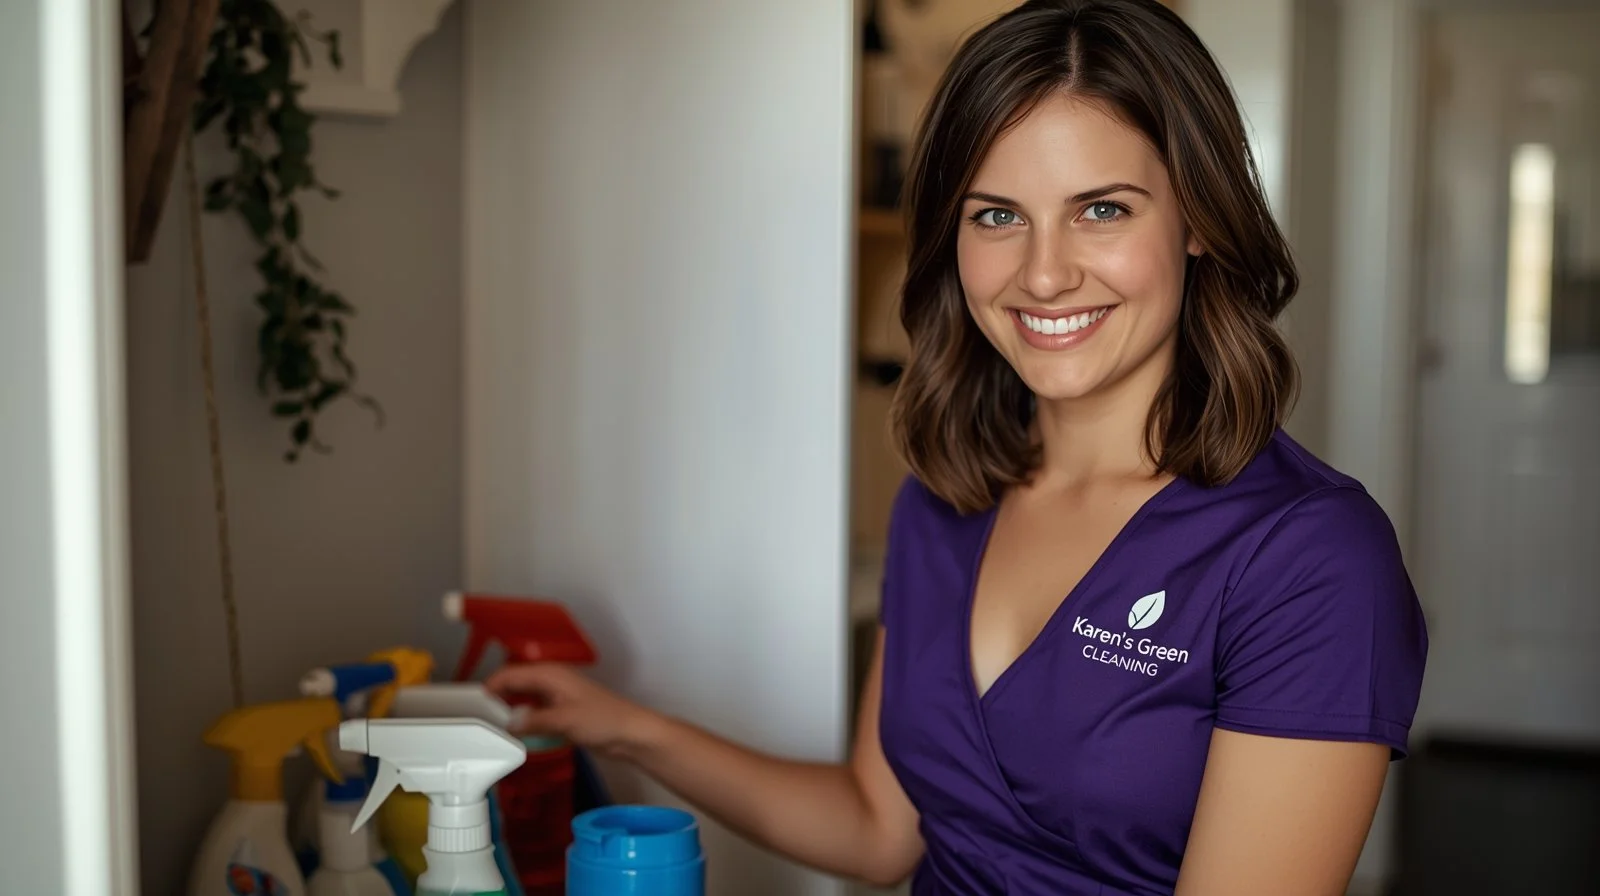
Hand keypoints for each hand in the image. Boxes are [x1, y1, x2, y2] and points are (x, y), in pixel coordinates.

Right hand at [484, 663, 658, 756]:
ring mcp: (556, 697)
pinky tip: (514, 733)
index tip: (472, 703)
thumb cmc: (603, 720)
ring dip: (509, 709)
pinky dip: (523, 719)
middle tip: (477, 717)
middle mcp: (551, 681)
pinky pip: (533, 712)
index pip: (511, 674)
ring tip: (490, 726)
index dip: (490, 686)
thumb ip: (533, 720)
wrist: (630, 734)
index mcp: (550, 674)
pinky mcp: (561, 712)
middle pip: (515, 684)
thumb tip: (508, 723)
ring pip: (523, 698)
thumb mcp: (564, 720)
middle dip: (496, 697)